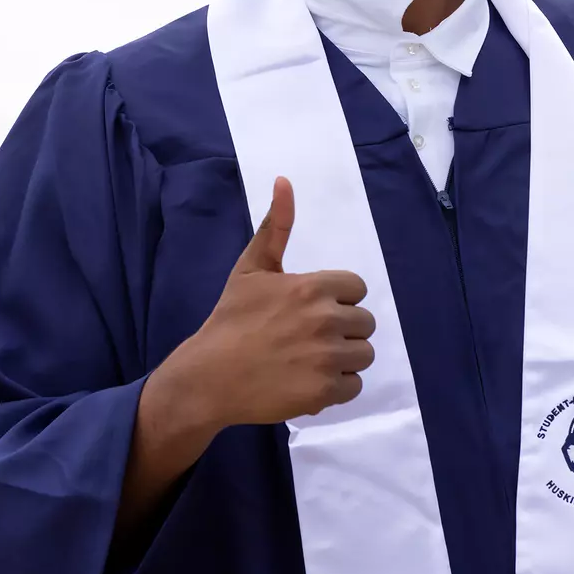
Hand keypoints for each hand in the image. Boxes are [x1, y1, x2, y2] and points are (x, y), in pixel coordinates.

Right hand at [178, 177, 375, 428]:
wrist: (209, 376)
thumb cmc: (231, 319)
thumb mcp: (251, 268)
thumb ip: (275, 227)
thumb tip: (284, 181)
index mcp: (313, 287)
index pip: (357, 289)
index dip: (337, 299)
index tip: (310, 311)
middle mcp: (326, 320)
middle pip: (365, 323)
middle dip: (342, 330)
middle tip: (308, 338)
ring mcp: (326, 358)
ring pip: (363, 354)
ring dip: (344, 358)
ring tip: (311, 360)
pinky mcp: (324, 392)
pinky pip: (355, 385)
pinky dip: (338, 387)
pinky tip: (310, 380)